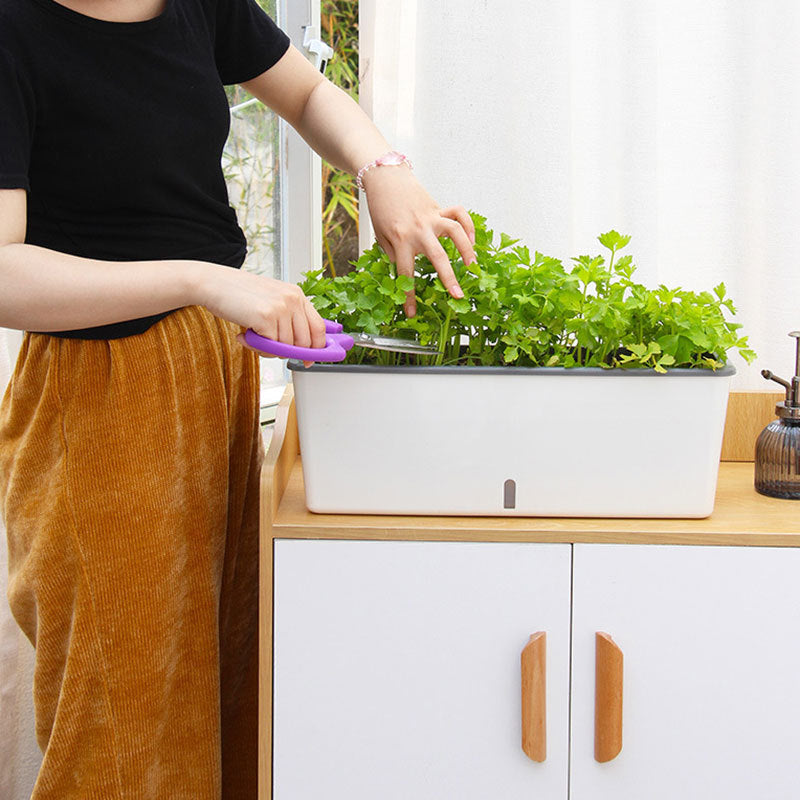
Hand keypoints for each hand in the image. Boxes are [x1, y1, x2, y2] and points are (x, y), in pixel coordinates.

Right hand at [195, 264, 325, 365]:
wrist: (213, 284)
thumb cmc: (239, 294)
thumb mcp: (271, 300)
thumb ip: (287, 318)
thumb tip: (301, 347)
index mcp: (297, 294)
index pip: (318, 328)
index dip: (316, 348)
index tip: (309, 360)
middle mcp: (292, 299)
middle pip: (305, 342)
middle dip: (287, 352)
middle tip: (268, 347)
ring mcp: (281, 308)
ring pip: (286, 347)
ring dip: (268, 350)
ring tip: (252, 337)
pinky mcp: (267, 317)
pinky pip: (271, 347)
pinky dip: (257, 348)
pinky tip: (245, 335)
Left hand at [361, 167, 475, 316]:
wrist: (384, 179)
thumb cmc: (381, 209)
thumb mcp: (382, 236)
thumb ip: (395, 254)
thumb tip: (409, 273)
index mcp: (400, 239)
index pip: (406, 274)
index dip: (409, 296)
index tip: (412, 313)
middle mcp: (419, 229)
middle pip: (437, 257)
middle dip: (449, 279)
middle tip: (459, 296)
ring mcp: (431, 217)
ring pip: (455, 232)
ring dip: (467, 249)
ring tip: (473, 267)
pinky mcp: (438, 208)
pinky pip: (459, 214)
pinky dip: (468, 226)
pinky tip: (471, 241)